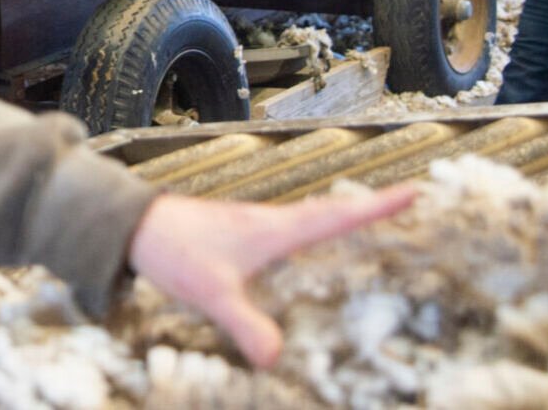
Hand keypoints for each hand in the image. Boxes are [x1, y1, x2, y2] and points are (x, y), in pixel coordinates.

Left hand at [127, 188, 415, 368]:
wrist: (134, 225)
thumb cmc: (173, 250)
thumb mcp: (211, 294)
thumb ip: (244, 324)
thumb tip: (275, 358)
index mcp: (274, 230)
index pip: (335, 216)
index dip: (375, 206)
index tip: (412, 190)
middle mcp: (270, 222)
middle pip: (331, 211)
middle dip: (370, 206)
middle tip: (407, 197)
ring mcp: (256, 226)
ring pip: (311, 216)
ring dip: (343, 214)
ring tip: (372, 214)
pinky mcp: (241, 234)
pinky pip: (292, 227)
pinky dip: (314, 226)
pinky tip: (309, 240)